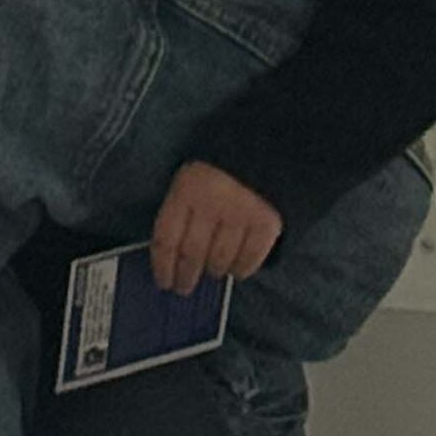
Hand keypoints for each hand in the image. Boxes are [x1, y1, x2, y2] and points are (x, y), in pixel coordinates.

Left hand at [152, 162, 283, 293]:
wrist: (273, 147)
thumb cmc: (222, 164)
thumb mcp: (192, 177)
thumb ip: (182, 208)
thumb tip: (172, 250)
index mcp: (185, 191)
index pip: (166, 239)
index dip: (162, 265)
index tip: (162, 281)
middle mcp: (210, 206)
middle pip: (192, 254)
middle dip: (185, 276)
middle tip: (183, 288)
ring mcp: (240, 216)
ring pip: (220, 260)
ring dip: (213, 271)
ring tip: (211, 274)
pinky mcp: (268, 224)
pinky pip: (249, 259)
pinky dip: (241, 269)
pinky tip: (236, 270)